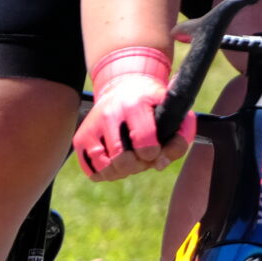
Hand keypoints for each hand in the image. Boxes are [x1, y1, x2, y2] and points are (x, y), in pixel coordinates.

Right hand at [72, 46, 191, 180]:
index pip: (144, 145)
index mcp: (134, 105)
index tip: (154, 149)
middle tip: (141, 157)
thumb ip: (181, 134)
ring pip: (106, 168)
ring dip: (121, 172)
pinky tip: (115, 162)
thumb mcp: (170, 110)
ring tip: (129, 159)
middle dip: (137, 166)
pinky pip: (92, 172)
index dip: (153, 154)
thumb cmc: (150, 103)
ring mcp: (91, 127)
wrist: (122, 86)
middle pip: (122, 161)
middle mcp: (109, 114)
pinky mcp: (80, 138)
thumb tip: (161, 162)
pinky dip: (106, 174)